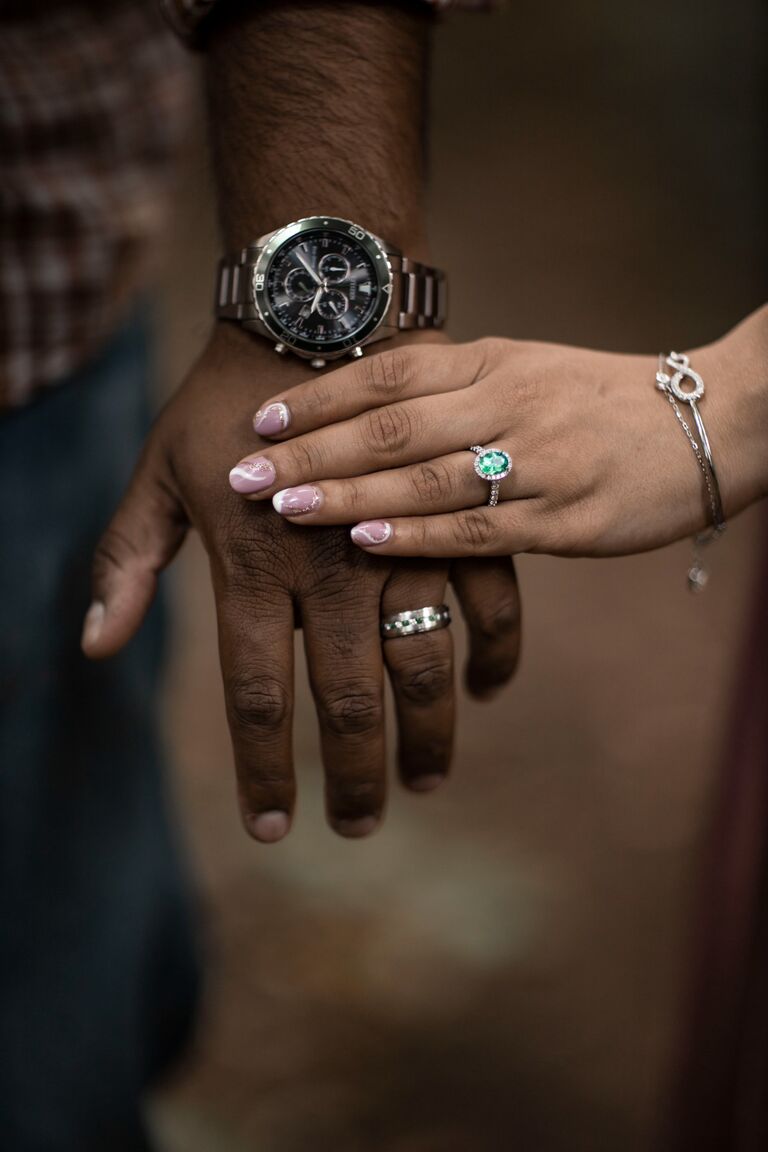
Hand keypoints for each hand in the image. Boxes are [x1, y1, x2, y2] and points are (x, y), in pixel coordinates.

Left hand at [81, 327, 522, 842]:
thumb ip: (125, 561)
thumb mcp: (157, 474)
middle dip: (356, 777)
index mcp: (253, 567)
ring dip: (431, 735)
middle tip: (361, 825)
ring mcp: (402, 542)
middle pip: (347, 701)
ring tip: (427, 782)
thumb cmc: (223, 398)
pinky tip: (488, 691)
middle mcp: (331, 569)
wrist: (314, 312)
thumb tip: (95, 647)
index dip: (264, 772)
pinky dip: (497, 655)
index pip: (255, 697)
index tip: (272, 829)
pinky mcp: (459, 515)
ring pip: (425, 665)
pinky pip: (494, 604)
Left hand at [228, 310, 767, 558]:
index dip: (318, 396)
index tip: (258, 420)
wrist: (711, 421)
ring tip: (284, 506)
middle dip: (311, 449)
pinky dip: (417, 534)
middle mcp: (508, 403)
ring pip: (427, 477)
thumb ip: (455, 391)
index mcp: (493, 363)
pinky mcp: (567, 518)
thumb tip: (365, 413)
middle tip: (243, 472)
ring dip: (349, 491)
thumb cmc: (600, 400)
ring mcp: (537, 461)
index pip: (388, 374)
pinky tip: (365, 540)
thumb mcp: (527, 371)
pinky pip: (479, 529)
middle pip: (392, 426)